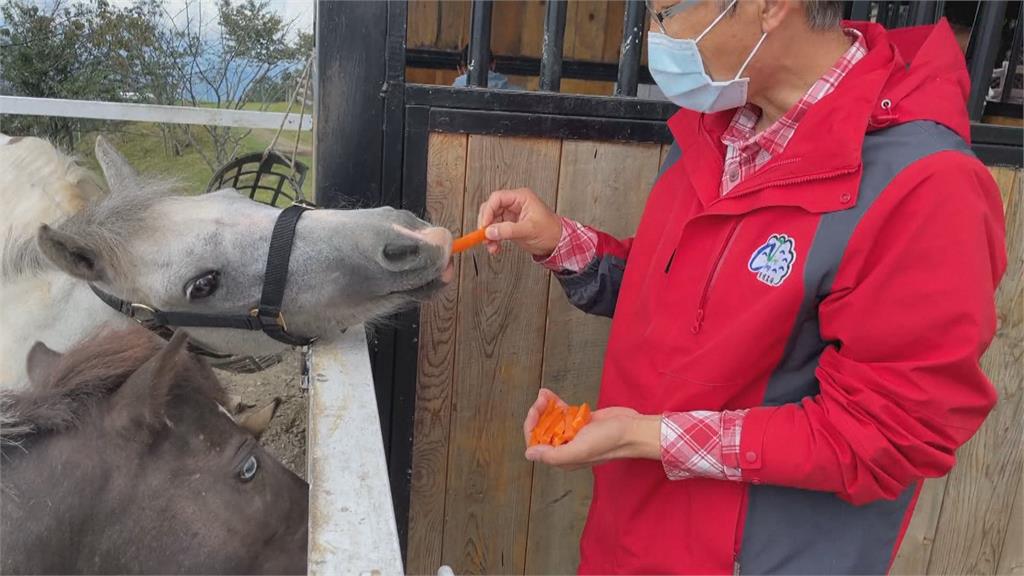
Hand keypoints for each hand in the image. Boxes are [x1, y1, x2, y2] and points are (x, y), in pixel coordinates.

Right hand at [476, 188, 561, 256]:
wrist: (558, 243)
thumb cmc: (550, 231)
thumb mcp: (529, 230)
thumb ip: (508, 230)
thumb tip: (490, 231)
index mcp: (521, 197)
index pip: (497, 198)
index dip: (488, 211)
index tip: (484, 225)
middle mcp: (515, 204)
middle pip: (491, 208)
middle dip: (486, 223)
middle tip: (484, 235)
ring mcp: (511, 215)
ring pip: (491, 220)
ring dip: (489, 234)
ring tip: (491, 245)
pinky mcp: (510, 226)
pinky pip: (496, 230)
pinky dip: (493, 239)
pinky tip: (495, 247)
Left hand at [522, 388, 661, 469]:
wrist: (632, 430)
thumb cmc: (609, 442)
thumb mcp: (579, 450)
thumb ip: (553, 454)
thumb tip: (528, 454)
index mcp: (563, 459)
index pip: (536, 444)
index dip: (531, 427)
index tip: (535, 410)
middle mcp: (566, 447)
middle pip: (542, 430)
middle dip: (538, 414)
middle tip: (541, 400)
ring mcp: (573, 434)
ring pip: (551, 420)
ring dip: (545, 406)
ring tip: (544, 394)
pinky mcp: (581, 422)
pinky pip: (562, 413)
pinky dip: (555, 403)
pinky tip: (550, 394)